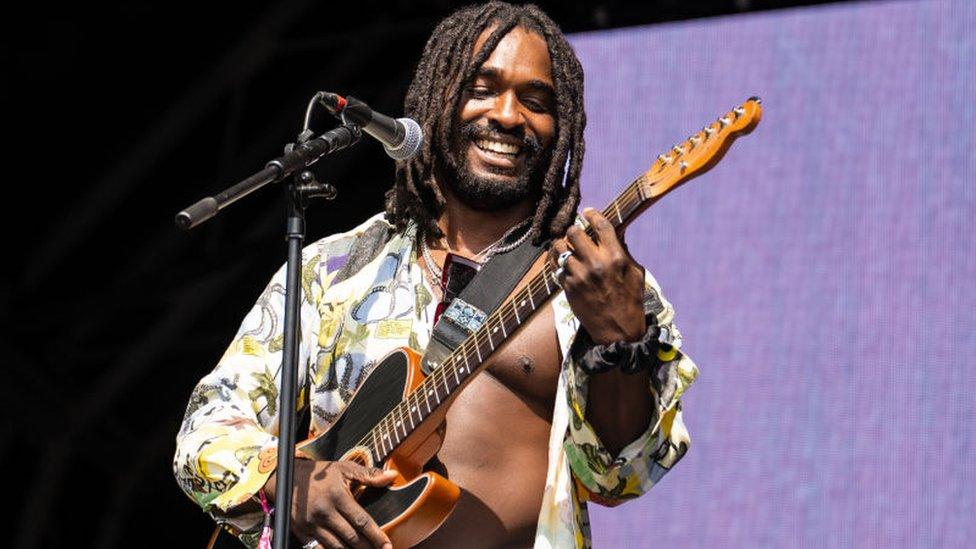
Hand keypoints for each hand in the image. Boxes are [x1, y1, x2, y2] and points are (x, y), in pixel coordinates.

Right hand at [265, 460, 396, 548]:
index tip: (387, 545)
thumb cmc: (319, 474)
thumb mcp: (344, 468)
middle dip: (367, 547)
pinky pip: (321, 547)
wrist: (287, 478)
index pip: (361, 521)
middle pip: (351, 538)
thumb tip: (391, 476)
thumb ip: (368, 475)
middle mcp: (324, 512)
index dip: (376, 535)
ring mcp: (312, 524)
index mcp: (337, 496)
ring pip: (336, 546)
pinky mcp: (302, 532)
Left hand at [549, 208, 645, 344]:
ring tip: (565, 247)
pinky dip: (557, 263)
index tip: (588, 212)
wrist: (618, 331)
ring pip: (559, 248)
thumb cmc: (631, 301)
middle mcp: (596, 263)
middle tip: (575, 234)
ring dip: (561, 245)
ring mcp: (579, 275)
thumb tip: (616, 234)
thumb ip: (624, 252)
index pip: (600, 226)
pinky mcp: (568, 287)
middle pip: (574, 232)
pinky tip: (562, 263)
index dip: (592, 214)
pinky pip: (555, 267)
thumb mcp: (636, 273)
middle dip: (574, 230)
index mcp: (615, 257)